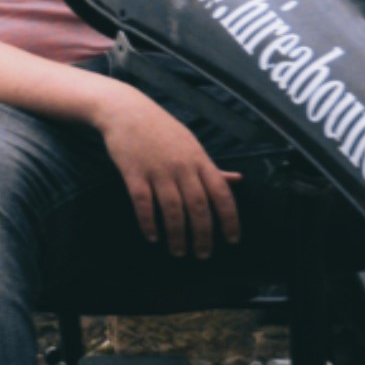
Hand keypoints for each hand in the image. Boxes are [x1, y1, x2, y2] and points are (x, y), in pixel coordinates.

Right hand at [96, 86, 239, 256]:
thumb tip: (237, 180)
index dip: (229, 219)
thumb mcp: (192, 144)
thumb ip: (212, 167)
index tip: (232, 239)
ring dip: (177, 235)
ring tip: (178, 251)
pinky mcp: (133, 173)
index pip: (221, 193)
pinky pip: (143, 204)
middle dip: (203, 234)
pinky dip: (148, 223)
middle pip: (198, 206)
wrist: (126, 111)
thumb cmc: (161, 129)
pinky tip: (153, 236)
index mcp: (199, 159)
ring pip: (172, 209)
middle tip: (203, 254)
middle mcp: (182, 166)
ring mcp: (157, 170)